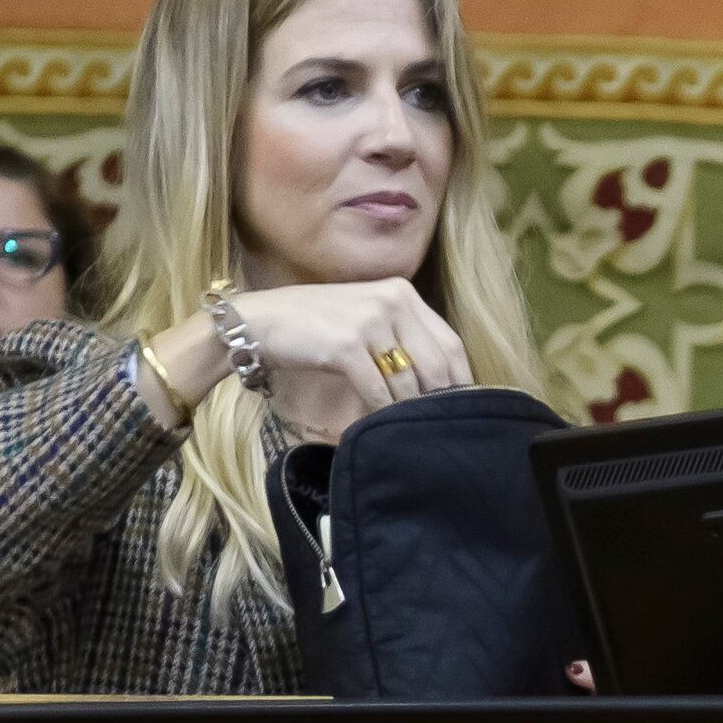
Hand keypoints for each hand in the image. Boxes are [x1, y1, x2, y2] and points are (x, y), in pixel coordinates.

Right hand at [147, 278, 469, 444]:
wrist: (258, 322)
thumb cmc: (314, 326)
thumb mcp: (365, 319)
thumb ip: (402, 339)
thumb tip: (440, 382)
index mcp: (403, 293)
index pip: (450, 343)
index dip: (462, 380)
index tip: (464, 408)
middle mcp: (392, 301)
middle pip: (437, 365)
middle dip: (438, 401)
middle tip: (436, 427)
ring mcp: (370, 321)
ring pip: (408, 382)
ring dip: (405, 411)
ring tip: (402, 429)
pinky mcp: (347, 345)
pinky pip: (378, 392)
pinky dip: (379, 413)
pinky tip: (374, 425)